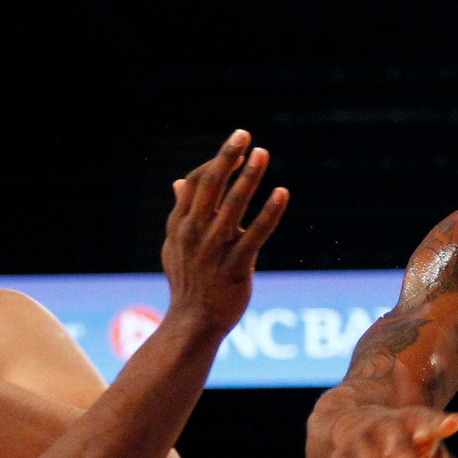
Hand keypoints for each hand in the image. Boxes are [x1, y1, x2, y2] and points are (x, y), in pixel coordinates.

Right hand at [159, 131, 287, 340]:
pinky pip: (255, 235)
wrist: (193, 323)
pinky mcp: (236, 266)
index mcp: (180, 225)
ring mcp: (214, 250)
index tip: (237, 149)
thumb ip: (180, 212)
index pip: (196, 184)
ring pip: (233, 206)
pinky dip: (269, 213)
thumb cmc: (188, 282)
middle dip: (228, 158)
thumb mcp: (175, 246)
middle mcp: (195, 233)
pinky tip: (282, 193)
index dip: (216, 164)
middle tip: (244, 134)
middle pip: (211, 187)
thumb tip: (179, 182)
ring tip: (262, 153)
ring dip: (249, 177)